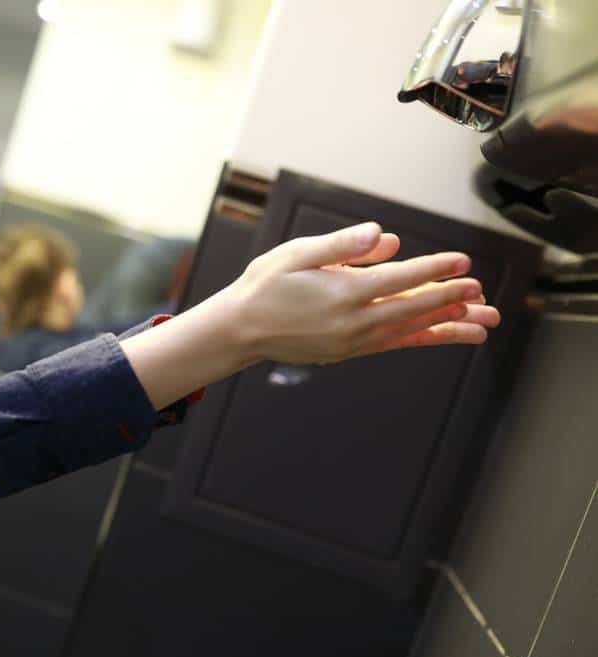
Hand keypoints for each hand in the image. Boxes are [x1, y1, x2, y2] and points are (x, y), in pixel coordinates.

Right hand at [226, 222, 500, 364]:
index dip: (435, 269)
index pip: (400, 278)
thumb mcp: (297, 253)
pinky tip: (447, 334)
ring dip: (449, 324)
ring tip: (483, 321)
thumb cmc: (265, 285)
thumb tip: (384, 236)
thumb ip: (342, 244)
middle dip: (450, 297)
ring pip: (411, 330)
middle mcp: (353, 321)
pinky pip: (396, 344)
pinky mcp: (350, 351)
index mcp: (342, 292)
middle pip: (413, 307)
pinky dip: (424, 338)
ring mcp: (353, 340)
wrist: (241, 330)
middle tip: (481, 290)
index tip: (462, 261)